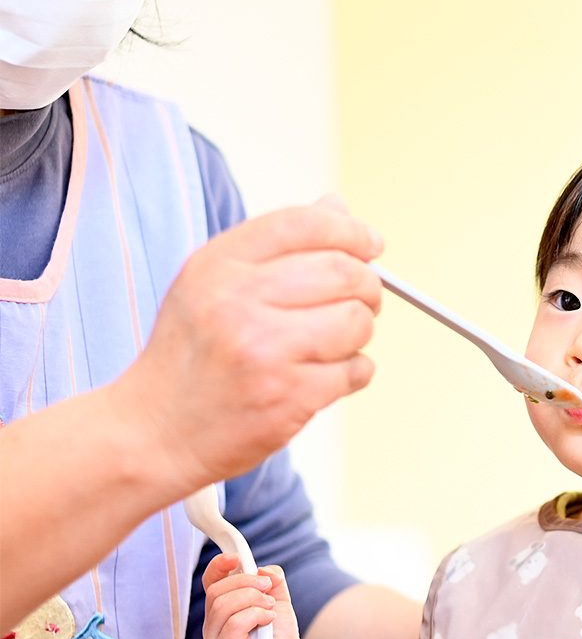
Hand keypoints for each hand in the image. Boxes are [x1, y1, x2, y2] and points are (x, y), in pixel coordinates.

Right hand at [110, 195, 383, 491]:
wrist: (154, 431)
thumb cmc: (191, 355)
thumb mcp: (212, 285)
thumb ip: (276, 246)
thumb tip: (337, 207)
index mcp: (219, 265)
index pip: (305, 224)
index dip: (350, 230)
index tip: (370, 244)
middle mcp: (239, 301)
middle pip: (343, 270)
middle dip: (367, 285)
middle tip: (364, 299)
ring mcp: (266, 350)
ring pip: (357, 320)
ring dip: (360, 332)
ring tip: (335, 342)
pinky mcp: (290, 396)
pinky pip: (356, 369)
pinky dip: (353, 372)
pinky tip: (324, 375)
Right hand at [202, 555, 303, 638]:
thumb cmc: (279, 635)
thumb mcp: (278, 599)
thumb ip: (272, 579)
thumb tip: (262, 569)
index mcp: (220, 609)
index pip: (209, 581)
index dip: (219, 565)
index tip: (238, 557)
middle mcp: (212, 625)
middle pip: (216, 590)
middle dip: (246, 582)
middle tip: (268, 588)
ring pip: (223, 605)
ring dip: (253, 598)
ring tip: (270, 607)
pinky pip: (234, 623)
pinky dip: (256, 615)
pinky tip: (269, 620)